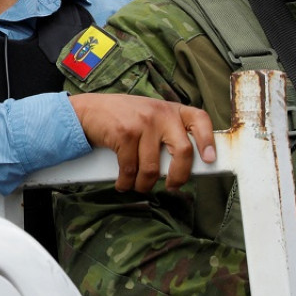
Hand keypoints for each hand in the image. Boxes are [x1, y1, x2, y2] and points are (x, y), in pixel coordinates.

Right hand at [69, 94, 215, 191]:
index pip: (200, 120)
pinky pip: (130, 169)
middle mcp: (160, 114)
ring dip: (144, 184)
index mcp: (171, 109)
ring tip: (139, 186)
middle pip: (183, 151)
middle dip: (179, 176)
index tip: (209, 159)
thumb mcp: (149, 116)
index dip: (208, 141)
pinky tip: (122, 183)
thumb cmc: (120, 117)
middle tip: (172, 186)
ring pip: (152, 167)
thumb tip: (183, 163)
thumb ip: (166, 131)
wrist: (86, 111)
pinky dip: (125, 182)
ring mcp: (142, 123)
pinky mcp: (124, 134)